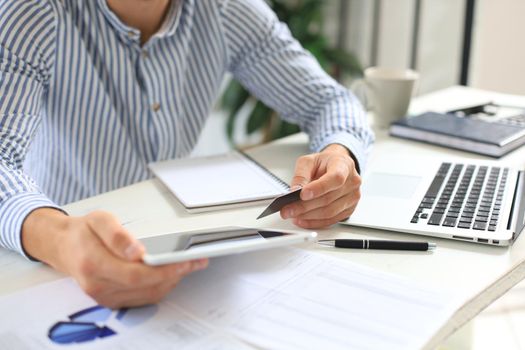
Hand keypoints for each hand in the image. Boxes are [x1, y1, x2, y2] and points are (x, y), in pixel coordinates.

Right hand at [22, 209, 206, 307]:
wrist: (64, 246)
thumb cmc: (84, 232)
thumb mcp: (99, 220)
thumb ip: (117, 235)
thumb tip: (136, 250)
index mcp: (94, 264)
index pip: (136, 274)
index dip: (164, 269)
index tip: (185, 261)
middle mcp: (99, 286)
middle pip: (146, 287)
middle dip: (175, 274)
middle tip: (195, 261)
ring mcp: (105, 297)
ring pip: (148, 295)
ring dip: (171, 281)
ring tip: (188, 265)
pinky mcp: (112, 300)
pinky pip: (143, 297)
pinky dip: (161, 286)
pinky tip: (171, 273)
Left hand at [280, 144, 360, 227]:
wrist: (336, 165)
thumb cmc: (324, 163)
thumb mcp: (309, 161)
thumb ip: (301, 174)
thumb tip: (295, 190)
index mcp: (344, 165)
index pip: (335, 178)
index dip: (319, 188)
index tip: (302, 194)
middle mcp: (352, 182)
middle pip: (328, 199)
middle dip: (305, 206)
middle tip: (288, 209)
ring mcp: (352, 197)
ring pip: (329, 212)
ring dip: (308, 216)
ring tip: (292, 214)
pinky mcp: (349, 209)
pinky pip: (331, 220)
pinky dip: (314, 222)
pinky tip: (302, 220)